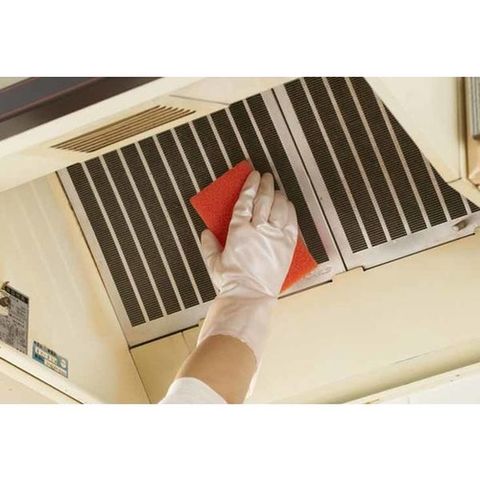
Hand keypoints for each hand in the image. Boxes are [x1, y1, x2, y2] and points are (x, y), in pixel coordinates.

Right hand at [197, 170, 297, 364]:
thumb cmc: (231, 282)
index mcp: (238, 231)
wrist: (250, 297)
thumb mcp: (214, 263)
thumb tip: (205, 233)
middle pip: (264, 200)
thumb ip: (209, 246)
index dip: (250, 185)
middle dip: (265, 184)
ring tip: (276, 190)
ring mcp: (275, 237)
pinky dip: (290, 211)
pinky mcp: (287, 246)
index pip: (245, 201)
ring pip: (280, 208)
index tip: (253, 174)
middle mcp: (258, 229)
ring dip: (278, 195)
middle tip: (266, 176)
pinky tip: (288, 205)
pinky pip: (292, 222)